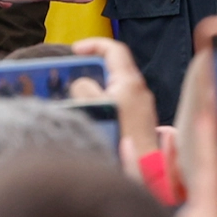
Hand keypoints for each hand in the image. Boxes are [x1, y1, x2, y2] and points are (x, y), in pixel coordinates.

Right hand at [72, 36, 159, 170]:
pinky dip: (104, 100)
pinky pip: (119, 101)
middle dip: (91, 67)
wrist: (144, 171)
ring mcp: (141, 106)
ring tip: (73, 94)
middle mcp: (139, 89)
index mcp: (130, 81)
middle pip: (115, 67)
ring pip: (116, 85)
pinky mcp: (140, 121)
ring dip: (95, 85)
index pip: (114, 49)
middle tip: (71, 73)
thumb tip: (81, 83)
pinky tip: (89, 114)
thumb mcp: (96, 109)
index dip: (93, 45)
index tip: (74, 50)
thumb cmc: (121, 140)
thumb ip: (84, 89)